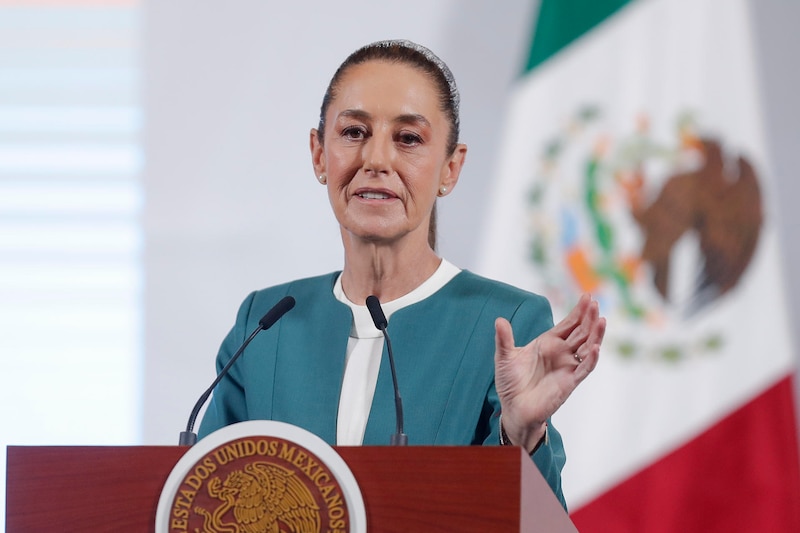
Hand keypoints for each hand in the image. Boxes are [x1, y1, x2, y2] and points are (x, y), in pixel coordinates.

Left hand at [494, 293, 605, 451]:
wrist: (513, 408)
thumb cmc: (511, 383)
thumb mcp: (504, 357)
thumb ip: (504, 339)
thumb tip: (499, 320)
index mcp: (548, 343)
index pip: (569, 324)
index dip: (578, 311)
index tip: (587, 296)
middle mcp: (561, 353)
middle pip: (581, 332)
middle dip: (589, 318)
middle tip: (595, 303)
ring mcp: (567, 366)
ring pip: (587, 347)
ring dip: (595, 335)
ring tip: (601, 320)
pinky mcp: (569, 382)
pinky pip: (584, 369)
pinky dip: (590, 359)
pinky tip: (595, 347)